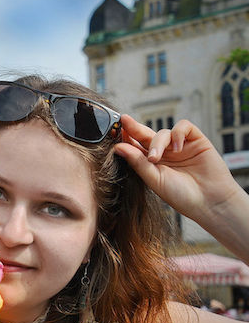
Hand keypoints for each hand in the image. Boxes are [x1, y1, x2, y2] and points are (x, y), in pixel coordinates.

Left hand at [114, 115, 239, 222]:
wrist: (209, 201)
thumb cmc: (180, 195)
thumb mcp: (154, 179)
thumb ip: (137, 162)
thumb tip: (118, 148)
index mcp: (151, 163)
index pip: (135, 146)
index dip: (125, 138)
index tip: (113, 131)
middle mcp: (164, 153)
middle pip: (146, 135)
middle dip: (134, 128)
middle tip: (124, 121)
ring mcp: (179, 146)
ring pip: (163, 132)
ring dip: (157, 142)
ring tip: (156, 158)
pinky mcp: (196, 140)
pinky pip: (183, 127)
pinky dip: (178, 134)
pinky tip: (178, 148)